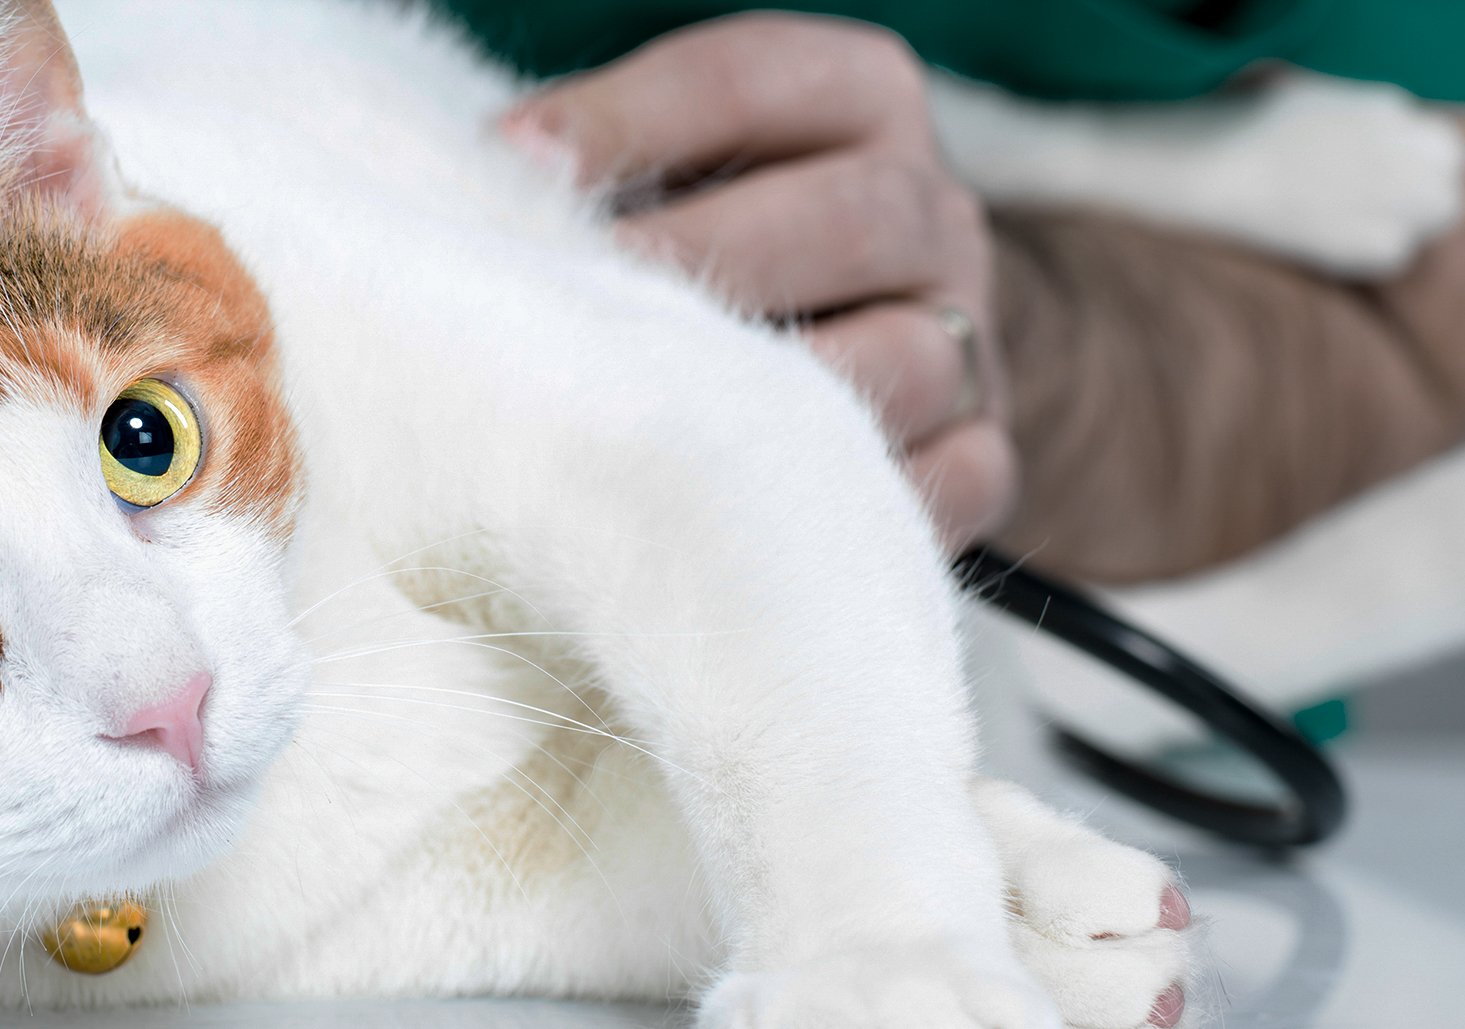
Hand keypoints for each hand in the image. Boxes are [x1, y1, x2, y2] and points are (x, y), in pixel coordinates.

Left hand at [502, 13, 1013, 548]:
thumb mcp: (667, 170)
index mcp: (857, 100)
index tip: (516, 163)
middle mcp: (932, 212)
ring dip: (776, 400)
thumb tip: (478, 195)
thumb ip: (594, 169)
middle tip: (583, 304)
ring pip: (908, 360)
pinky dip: (854, 502)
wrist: (860, 342)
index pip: (754, 78)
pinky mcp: (986, 456)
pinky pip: (950, 483)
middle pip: (854, 216)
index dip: (631, 116)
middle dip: (705, 258)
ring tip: (653, 427)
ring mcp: (972, 339)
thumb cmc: (709, 246)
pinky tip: (748, 515)